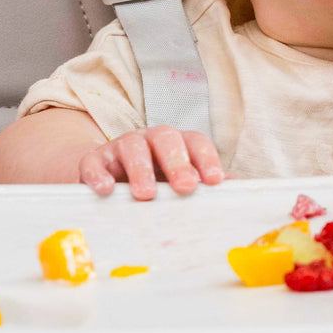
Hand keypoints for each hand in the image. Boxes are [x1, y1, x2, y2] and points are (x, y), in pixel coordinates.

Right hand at [78, 125, 224, 199]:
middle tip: (185, 187)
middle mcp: (150, 139)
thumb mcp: (178, 183)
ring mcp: (120, 147)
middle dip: (177, 161)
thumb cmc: (154, 183)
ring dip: (141, 169)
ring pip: (132, 146)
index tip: (215, 181)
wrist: (106, 180)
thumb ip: (204, 183)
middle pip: (165, 138)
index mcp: (176, 143)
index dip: (206, 158)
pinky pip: (94, 163)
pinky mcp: (94, 161)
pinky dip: (99, 175)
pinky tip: (106, 190)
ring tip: (146, 194)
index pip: (195, 141)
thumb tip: (238, 185)